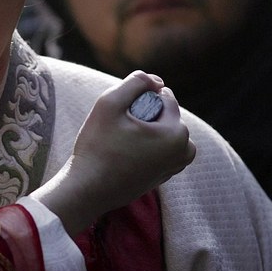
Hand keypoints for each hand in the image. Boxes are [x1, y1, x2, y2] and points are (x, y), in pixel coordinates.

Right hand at [32, 70, 195, 234]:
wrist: (87, 190)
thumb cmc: (97, 146)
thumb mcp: (110, 103)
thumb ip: (135, 82)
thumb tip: (156, 80)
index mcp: (177, 133)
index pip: (164, 98)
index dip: (139, 98)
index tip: (120, 113)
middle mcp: (183, 152)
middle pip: (166, 115)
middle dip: (145, 114)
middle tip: (118, 128)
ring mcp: (174, 167)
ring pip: (163, 132)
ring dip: (146, 129)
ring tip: (120, 141)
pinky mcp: (163, 177)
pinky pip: (158, 149)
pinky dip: (144, 145)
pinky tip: (121, 154)